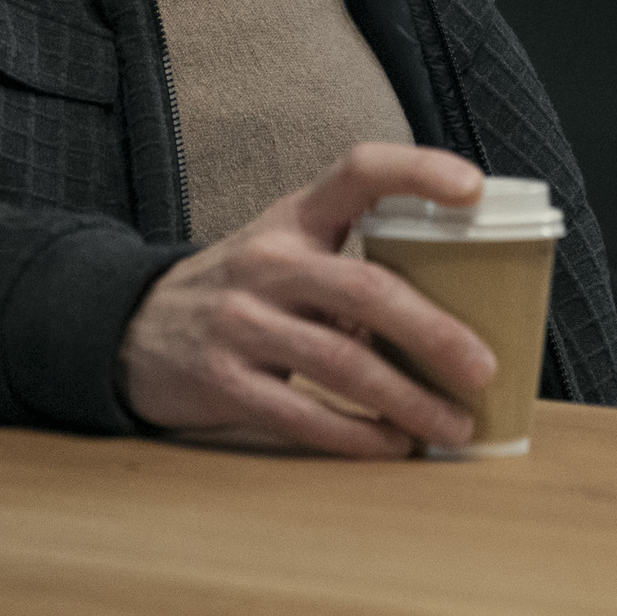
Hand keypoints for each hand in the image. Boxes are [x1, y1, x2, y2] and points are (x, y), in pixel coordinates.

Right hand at [118, 143, 494, 456]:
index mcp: (294, 218)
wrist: (133, 329)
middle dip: (434, 333)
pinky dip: (358, 436)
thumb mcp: (286, 252)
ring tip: (453, 424)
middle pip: (367, 289)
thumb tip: (458, 317)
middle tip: (483, 369)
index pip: (359, 171)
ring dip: (408, 400)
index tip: (473, 189)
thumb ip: (353, 267)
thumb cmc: (242, 290)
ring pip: (342, 362)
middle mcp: (268, 262)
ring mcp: (241, 321)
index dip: (417, 171)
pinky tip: (393, 444)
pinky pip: (303, 413)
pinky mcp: (223, 380)